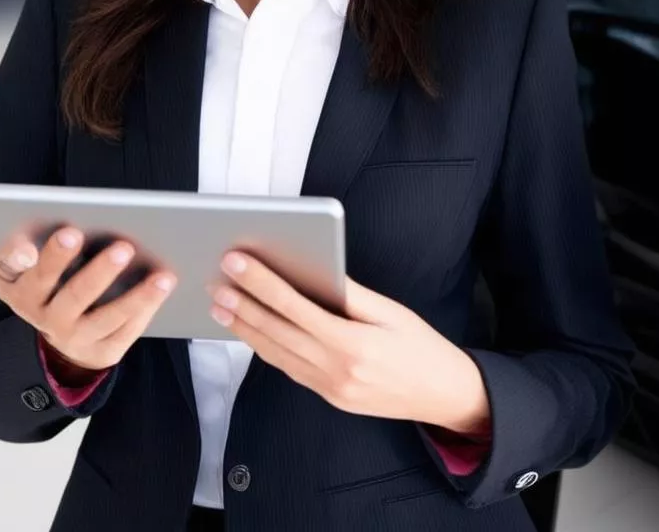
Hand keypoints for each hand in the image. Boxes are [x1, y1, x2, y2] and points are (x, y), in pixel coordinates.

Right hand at [0, 228, 176, 374]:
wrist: (54, 329)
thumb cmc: (43, 278)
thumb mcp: (19, 263)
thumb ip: (20, 247)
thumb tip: (34, 245)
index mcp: (21, 289)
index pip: (28, 271)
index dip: (48, 255)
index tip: (70, 232)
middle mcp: (45, 317)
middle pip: (74, 295)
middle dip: (100, 272)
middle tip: (124, 248)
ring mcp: (73, 337)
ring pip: (106, 318)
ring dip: (136, 297)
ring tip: (160, 276)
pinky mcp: (100, 350)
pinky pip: (126, 331)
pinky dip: (146, 309)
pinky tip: (163, 288)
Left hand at [208, 252, 490, 435]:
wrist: (445, 396)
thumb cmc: (421, 347)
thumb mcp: (391, 311)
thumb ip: (349, 293)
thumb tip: (315, 271)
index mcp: (351, 344)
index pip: (294, 306)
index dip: (261, 282)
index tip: (236, 261)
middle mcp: (335, 370)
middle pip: (276, 333)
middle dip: (242, 306)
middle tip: (214, 283)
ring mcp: (330, 389)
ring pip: (276, 355)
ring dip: (245, 329)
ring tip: (220, 305)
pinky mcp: (329, 397)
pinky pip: (289, 369)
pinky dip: (266, 348)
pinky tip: (250, 331)